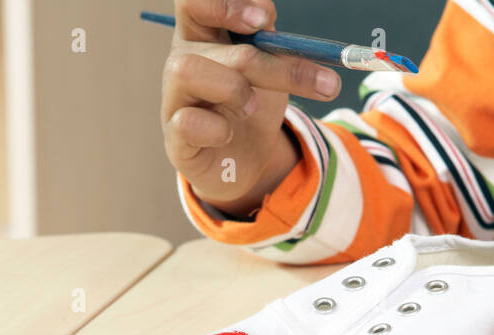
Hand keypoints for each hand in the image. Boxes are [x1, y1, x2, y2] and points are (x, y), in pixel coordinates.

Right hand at [161, 0, 340, 216]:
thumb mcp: (273, 68)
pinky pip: (186, 122)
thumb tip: (297, 39)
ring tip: (252, 107)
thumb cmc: (253, 105)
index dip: (225, 4)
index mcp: (204, 34)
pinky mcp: (175, 137)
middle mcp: (182, 59)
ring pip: (187, 70)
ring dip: (233, 88)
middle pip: (211, 39)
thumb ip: (276, 45)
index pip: (194, 2)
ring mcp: (174, 97)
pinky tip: (227, 134)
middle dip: (267, 62)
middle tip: (319, 83)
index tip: (264, 20)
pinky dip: (216, 129)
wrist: (244, 160)